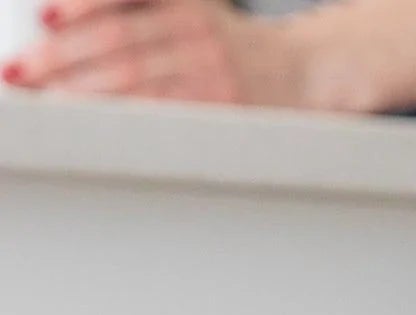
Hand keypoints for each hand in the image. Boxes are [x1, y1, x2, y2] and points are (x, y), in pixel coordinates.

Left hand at [3, 0, 306, 105]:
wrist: (306, 72)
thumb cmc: (234, 47)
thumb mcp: (192, 8)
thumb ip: (137, 9)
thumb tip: (61, 23)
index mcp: (186, 1)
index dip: (81, 5)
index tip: (45, 18)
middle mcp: (198, 31)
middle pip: (119, 42)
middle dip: (62, 58)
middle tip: (22, 72)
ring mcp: (213, 72)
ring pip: (136, 80)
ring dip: (84, 92)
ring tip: (46, 100)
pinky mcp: (224, 108)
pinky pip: (165, 113)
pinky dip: (124, 117)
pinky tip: (96, 120)